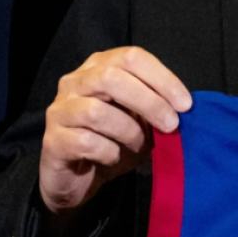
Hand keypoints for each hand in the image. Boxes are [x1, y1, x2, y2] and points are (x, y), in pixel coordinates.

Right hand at [39, 46, 190, 216]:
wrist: (77, 179)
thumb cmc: (112, 143)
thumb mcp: (139, 122)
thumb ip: (155, 107)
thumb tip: (182, 106)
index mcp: (98, 68)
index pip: (131, 57)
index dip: (162, 78)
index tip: (185, 104)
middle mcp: (74, 82)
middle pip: (111, 77)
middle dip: (148, 101)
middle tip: (171, 125)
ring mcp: (60, 110)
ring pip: (97, 112)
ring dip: (129, 131)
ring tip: (138, 145)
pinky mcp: (52, 140)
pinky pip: (86, 142)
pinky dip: (109, 152)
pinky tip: (113, 157)